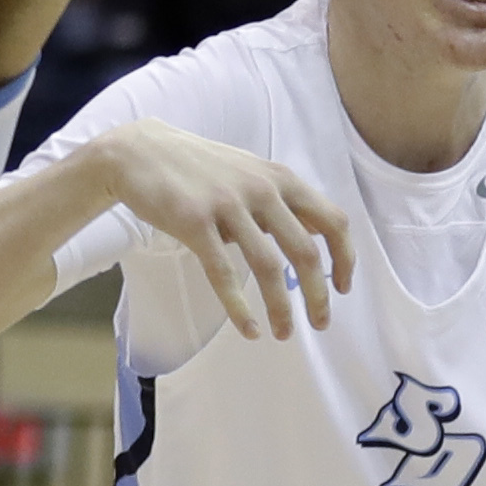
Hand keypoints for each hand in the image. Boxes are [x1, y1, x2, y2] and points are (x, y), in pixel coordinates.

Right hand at [102, 119, 348, 338]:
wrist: (140, 152)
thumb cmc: (200, 168)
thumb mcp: (251, 173)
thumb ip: (283, 203)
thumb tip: (316, 238)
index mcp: (281, 180)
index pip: (332, 221)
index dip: (345, 258)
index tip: (342, 287)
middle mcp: (261, 190)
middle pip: (306, 252)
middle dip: (318, 295)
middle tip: (321, 323)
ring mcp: (227, 205)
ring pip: (268, 267)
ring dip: (281, 308)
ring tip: (283, 333)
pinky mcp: (194, 222)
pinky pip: (224, 273)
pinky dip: (240, 308)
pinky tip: (249, 329)